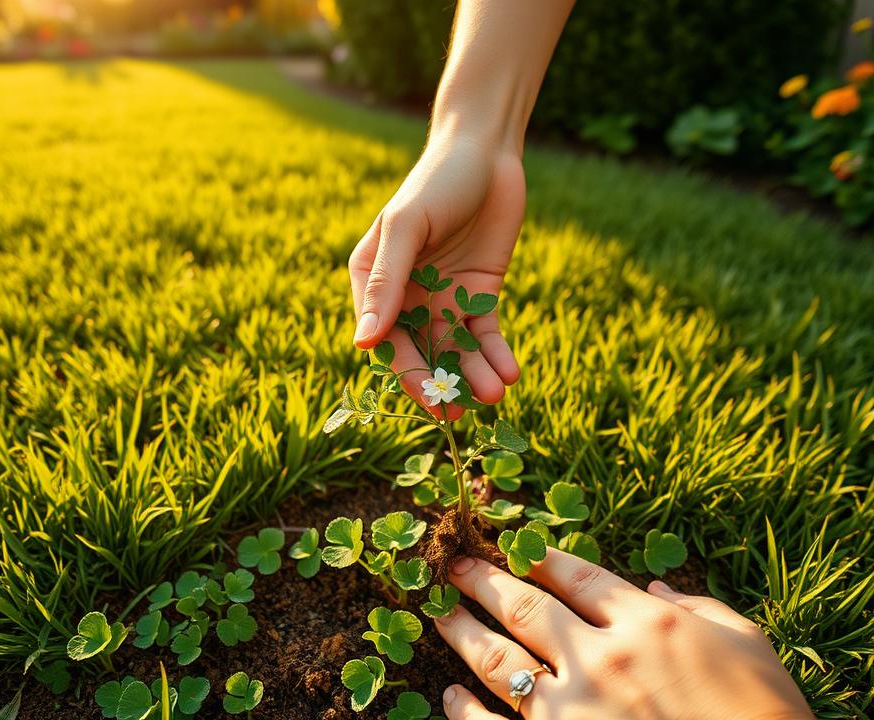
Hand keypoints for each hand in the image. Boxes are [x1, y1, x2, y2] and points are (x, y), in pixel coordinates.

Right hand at [347, 135, 523, 417]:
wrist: (487, 152)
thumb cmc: (436, 181)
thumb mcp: (407, 227)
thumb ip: (386, 281)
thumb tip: (363, 343)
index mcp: (373, 281)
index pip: (385, 340)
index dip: (405, 372)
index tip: (429, 399)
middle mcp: (406, 297)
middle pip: (421, 353)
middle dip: (442, 384)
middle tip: (461, 413)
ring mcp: (444, 298)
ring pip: (456, 350)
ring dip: (473, 374)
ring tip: (495, 392)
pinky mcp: (480, 295)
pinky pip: (486, 335)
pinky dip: (496, 355)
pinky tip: (509, 371)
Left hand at [431, 551, 873, 719]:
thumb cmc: (764, 715)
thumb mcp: (744, 639)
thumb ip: (695, 605)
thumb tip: (653, 587)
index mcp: (643, 622)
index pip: (574, 577)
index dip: (539, 556)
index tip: (515, 545)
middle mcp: (597, 659)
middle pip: (523, 607)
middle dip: (483, 580)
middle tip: (454, 564)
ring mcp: (570, 715)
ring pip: (496, 660)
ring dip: (461, 631)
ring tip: (438, 612)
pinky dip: (464, 713)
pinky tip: (449, 695)